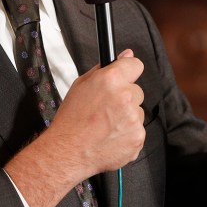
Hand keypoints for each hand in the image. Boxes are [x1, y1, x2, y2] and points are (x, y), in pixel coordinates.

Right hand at [50, 49, 145, 173]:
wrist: (69, 150)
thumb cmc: (71, 119)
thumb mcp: (80, 85)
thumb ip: (105, 69)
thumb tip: (125, 55)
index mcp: (111, 80)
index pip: (135, 65)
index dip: (129, 71)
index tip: (126, 76)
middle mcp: (125, 97)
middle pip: (136, 91)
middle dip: (125, 97)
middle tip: (106, 108)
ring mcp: (133, 119)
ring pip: (137, 112)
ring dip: (126, 117)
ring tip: (106, 125)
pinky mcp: (138, 137)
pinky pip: (137, 130)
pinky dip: (127, 134)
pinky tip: (110, 136)